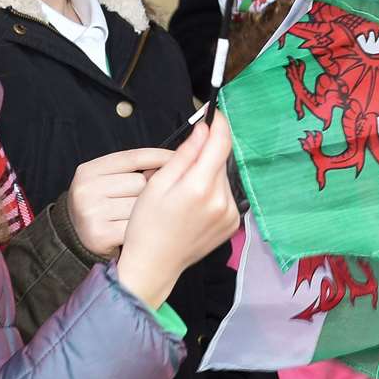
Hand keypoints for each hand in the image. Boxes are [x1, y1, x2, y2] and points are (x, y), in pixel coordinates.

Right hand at [66, 147, 173, 256]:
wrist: (76, 240)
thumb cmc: (101, 207)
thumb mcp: (108, 181)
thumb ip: (133, 169)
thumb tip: (173, 160)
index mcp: (88, 170)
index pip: (134, 157)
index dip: (160, 157)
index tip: (180, 159)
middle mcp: (87, 189)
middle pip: (140, 182)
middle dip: (148, 193)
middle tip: (142, 204)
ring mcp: (92, 213)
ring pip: (141, 205)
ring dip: (146, 213)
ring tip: (136, 220)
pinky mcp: (100, 235)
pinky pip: (137, 227)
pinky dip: (141, 231)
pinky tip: (134, 233)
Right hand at [116, 111, 240, 308]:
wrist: (154, 265)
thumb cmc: (147, 225)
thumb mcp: (157, 184)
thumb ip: (184, 154)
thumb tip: (203, 130)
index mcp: (200, 187)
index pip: (221, 143)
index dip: (218, 123)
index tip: (212, 112)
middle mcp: (221, 200)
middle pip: (221, 159)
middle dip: (206, 153)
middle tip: (182, 163)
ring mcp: (230, 214)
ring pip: (223, 176)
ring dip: (209, 173)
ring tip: (184, 189)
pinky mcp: (232, 224)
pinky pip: (226, 194)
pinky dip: (213, 190)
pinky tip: (194, 202)